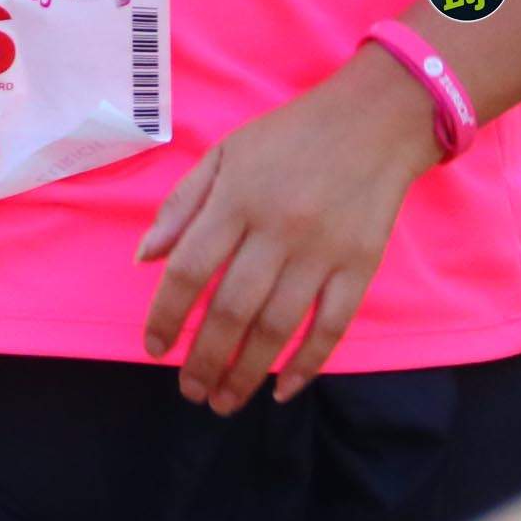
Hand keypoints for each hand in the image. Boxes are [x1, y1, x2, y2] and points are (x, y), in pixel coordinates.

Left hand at [138, 53, 438, 411]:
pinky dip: (307, 364)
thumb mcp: (225, 153)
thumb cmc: (289, 136)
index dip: (166, 316)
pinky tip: (282, 390)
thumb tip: (145, 259)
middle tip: (190, 392)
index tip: (154, 349)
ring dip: (247, 373)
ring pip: (277, 327)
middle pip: (231, 310)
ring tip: (224, 401)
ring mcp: (322, 251)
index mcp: (236, 198)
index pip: (189, 270)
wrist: (375, 119)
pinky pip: (332, 327)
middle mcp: (277, 229)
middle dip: (204, 360)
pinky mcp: (360, 265)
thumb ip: (182, 205)